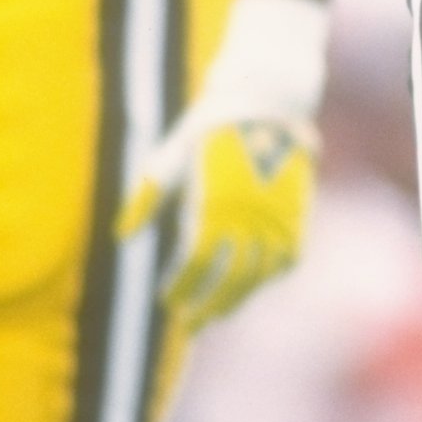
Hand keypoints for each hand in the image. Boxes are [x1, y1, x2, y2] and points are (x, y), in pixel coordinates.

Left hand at [116, 0, 326, 327]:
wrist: (268, 97)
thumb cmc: (212, 123)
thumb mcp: (173, 153)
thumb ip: (149, 194)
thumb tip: (123, 234)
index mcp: (216, 200)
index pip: (197, 259)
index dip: (183, 285)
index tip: (167, 300)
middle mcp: (249, 213)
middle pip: (230, 276)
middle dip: (208, 305)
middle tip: (191, 324)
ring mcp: (278, 214)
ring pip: (260, 273)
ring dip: (239, 298)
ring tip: (219, 314)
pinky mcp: (298, 210)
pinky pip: (288, 257)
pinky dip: (271, 276)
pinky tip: (255, 285)